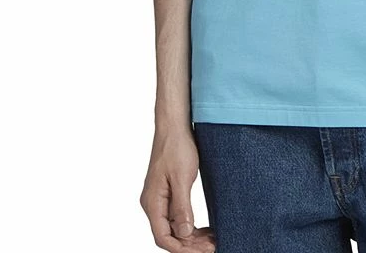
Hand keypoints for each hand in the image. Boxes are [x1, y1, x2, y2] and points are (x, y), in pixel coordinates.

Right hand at [140, 126, 216, 251]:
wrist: (174, 125)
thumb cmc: (177, 147)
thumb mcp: (182, 178)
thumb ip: (182, 207)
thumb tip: (184, 234)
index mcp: (152, 202)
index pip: (163, 237)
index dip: (182, 248)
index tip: (203, 251)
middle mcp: (153, 204)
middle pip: (169, 235)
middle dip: (190, 245)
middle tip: (213, 246)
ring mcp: (159, 199)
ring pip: (173, 228)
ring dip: (191, 237)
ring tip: (212, 239)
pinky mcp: (167, 193)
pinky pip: (176, 217)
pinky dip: (189, 225)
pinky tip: (204, 228)